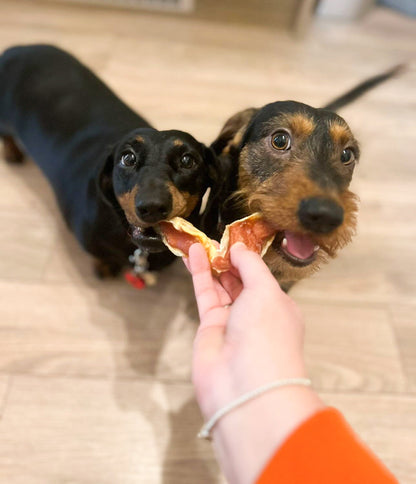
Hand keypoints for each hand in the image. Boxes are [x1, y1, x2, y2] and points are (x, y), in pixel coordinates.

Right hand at [185, 242, 323, 483]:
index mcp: (279, 306)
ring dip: (211, 263)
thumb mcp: (266, 290)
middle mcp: (256, 314)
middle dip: (229, 260)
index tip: (235, 239)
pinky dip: (200, 274)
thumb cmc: (268, 336)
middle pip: (240, 280)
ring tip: (200, 242)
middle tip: (215, 239)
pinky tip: (194, 255)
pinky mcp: (210, 327)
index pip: (262, 277)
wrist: (246, 386)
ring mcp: (232, 322)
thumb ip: (251, 266)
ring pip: (220, 286)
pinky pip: (205, 294)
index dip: (248, 258)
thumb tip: (239, 249)